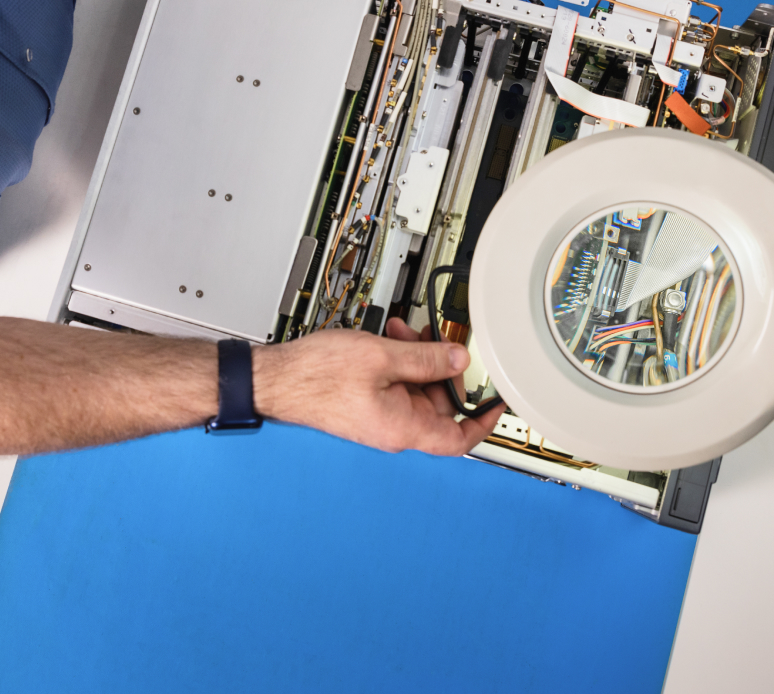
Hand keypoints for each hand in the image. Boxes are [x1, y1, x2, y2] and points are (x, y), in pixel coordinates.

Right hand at [252, 317, 504, 455]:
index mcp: (403, 428)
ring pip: (417, 389)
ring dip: (418, 358)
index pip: (459, 438)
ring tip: (405, 334)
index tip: (497, 403)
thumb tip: (459, 358)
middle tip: (439, 342)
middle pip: (440, 404)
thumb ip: (427, 359)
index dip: (484, 421)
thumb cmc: (316, 377)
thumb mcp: (382, 357)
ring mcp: (379, 417)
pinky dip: (399, 361)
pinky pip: (396, 384)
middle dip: (443, 369)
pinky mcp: (366, 404)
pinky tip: (391, 340)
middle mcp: (393, 429)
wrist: (276, 379)